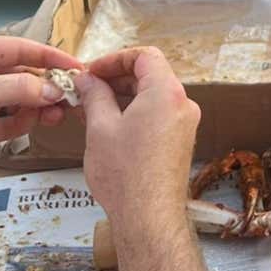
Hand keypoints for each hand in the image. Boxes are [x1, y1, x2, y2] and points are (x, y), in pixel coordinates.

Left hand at [0, 36, 86, 189]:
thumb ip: (18, 89)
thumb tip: (55, 90)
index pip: (19, 49)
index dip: (49, 56)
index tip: (76, 66)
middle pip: (25, 74)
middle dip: (49, 84)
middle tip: (74, 93)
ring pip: (23, 99)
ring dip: (43, 105)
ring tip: (61, 111)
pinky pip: (14, 120)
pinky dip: (30, 121)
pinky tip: (44, 121)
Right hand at [73, 48, 199, 228]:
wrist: (148, 214)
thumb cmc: (124, 173)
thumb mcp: (100, 127)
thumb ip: (95, 95)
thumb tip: (87, 80)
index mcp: (167, 93)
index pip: (146, 56)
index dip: (115, 59)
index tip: (92, 71)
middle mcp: (183, 105)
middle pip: (150, 75)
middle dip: (116, 78)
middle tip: (86, 89)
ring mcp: (185, 124)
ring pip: (153, 96)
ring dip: (123, 96)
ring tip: (91, 107)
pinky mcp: (180, 141)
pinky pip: (158, 114)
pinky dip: (134, 112)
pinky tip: (108, 124)